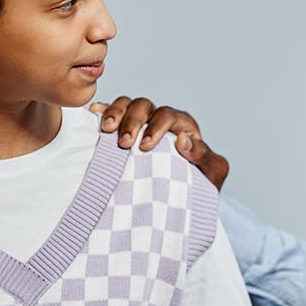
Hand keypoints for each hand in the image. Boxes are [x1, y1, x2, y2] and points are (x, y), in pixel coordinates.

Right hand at [89, 97, 229, 189]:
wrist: (180, 201)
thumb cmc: (200, 183)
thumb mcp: (211, 173)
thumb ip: (204, 156)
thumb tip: (184, 140)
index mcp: (183, 126)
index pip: (169, 115)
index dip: (157, 127)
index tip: (146, 146)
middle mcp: (160, 120)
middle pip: (145, 106)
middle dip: (133, 121)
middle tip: (124, 143)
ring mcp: (141, 123)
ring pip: (127, 104)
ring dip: (116, 113)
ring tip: (107, 130)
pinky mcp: (124, 130)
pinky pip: (112, 112)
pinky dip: (103, 110)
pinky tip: (94, 113)